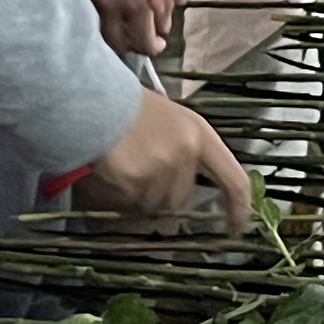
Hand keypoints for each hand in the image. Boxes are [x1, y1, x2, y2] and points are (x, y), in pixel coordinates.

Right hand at [77, 91, 254, 229]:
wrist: (85, 95)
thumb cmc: (123, 102)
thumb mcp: (166, 117)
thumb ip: (183, 150)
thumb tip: (186, 191)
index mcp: (199, 135)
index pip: (235, 181)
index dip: (239, 210)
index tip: (236, 228)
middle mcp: (185, 155)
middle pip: (181, 200)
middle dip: (159, 197)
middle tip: (135, 174)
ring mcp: (160, 172)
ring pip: (151, 205)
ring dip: (134, 196)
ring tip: (116, 166)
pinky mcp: (133, 185)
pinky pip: (126, 205)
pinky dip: (113, 196)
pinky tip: (103, 171)